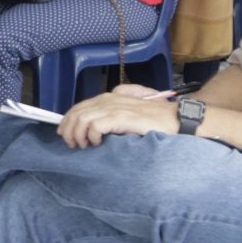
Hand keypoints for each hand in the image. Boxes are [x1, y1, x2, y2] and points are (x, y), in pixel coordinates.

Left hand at [57, 89, 177, 148]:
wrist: (177, 119)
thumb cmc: (156, 119)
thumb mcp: (130, 112)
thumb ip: (113, 113)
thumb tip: (94, 125)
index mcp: (110, 97)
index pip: (80, 106)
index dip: (68, 120)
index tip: (65, 134)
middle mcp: (110, 99)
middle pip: (77, 111)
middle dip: (69, 129)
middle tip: (72, 144)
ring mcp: (116, 107)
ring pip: (83, 118)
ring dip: (78, 134)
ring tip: (83, 145)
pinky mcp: (123, 117)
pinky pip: (96, 125)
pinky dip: (92, 135)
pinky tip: (96, 143)